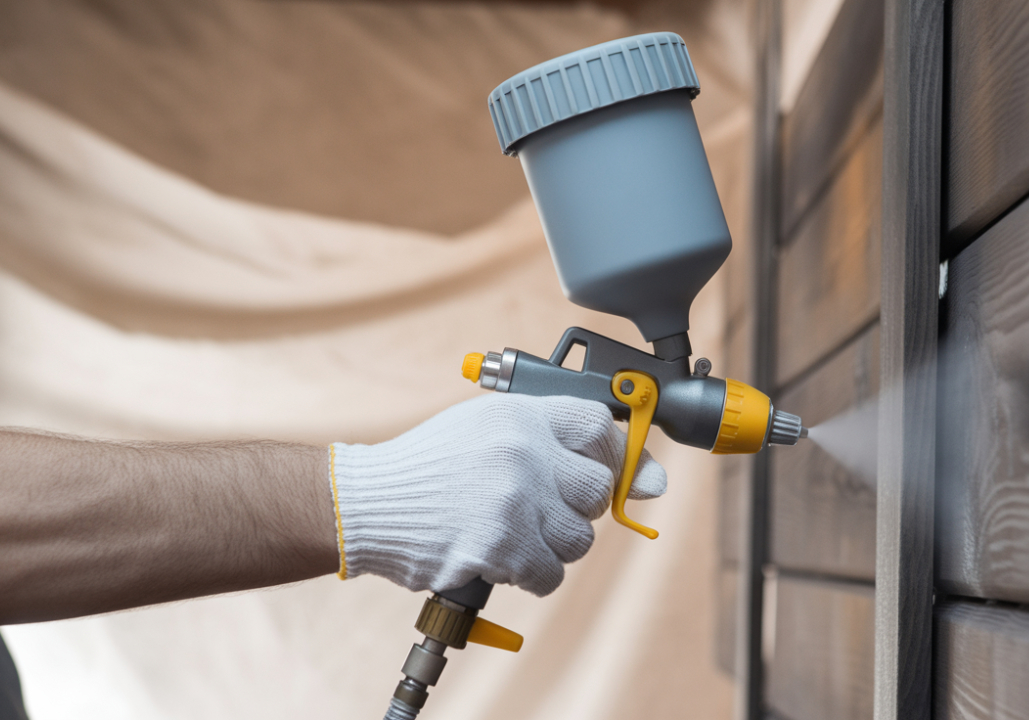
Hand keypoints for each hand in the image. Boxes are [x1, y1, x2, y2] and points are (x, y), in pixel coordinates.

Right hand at [329, 394, 666, 596]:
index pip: (602, 428)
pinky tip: (503, 556)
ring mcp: (513, 500)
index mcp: (522, 415)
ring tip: (517, 532)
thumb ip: (562, 442)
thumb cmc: (433, 465)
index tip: (607, 473)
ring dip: (555, 545)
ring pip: (580, 538)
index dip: (615, 456)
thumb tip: (656, 483)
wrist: (368, 502)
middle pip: (599, 490)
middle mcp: (523, 452)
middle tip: (543, 508)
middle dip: (579, 508)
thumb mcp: (491, 427)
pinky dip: (533, 574)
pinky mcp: (500, 546)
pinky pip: (551, 573)